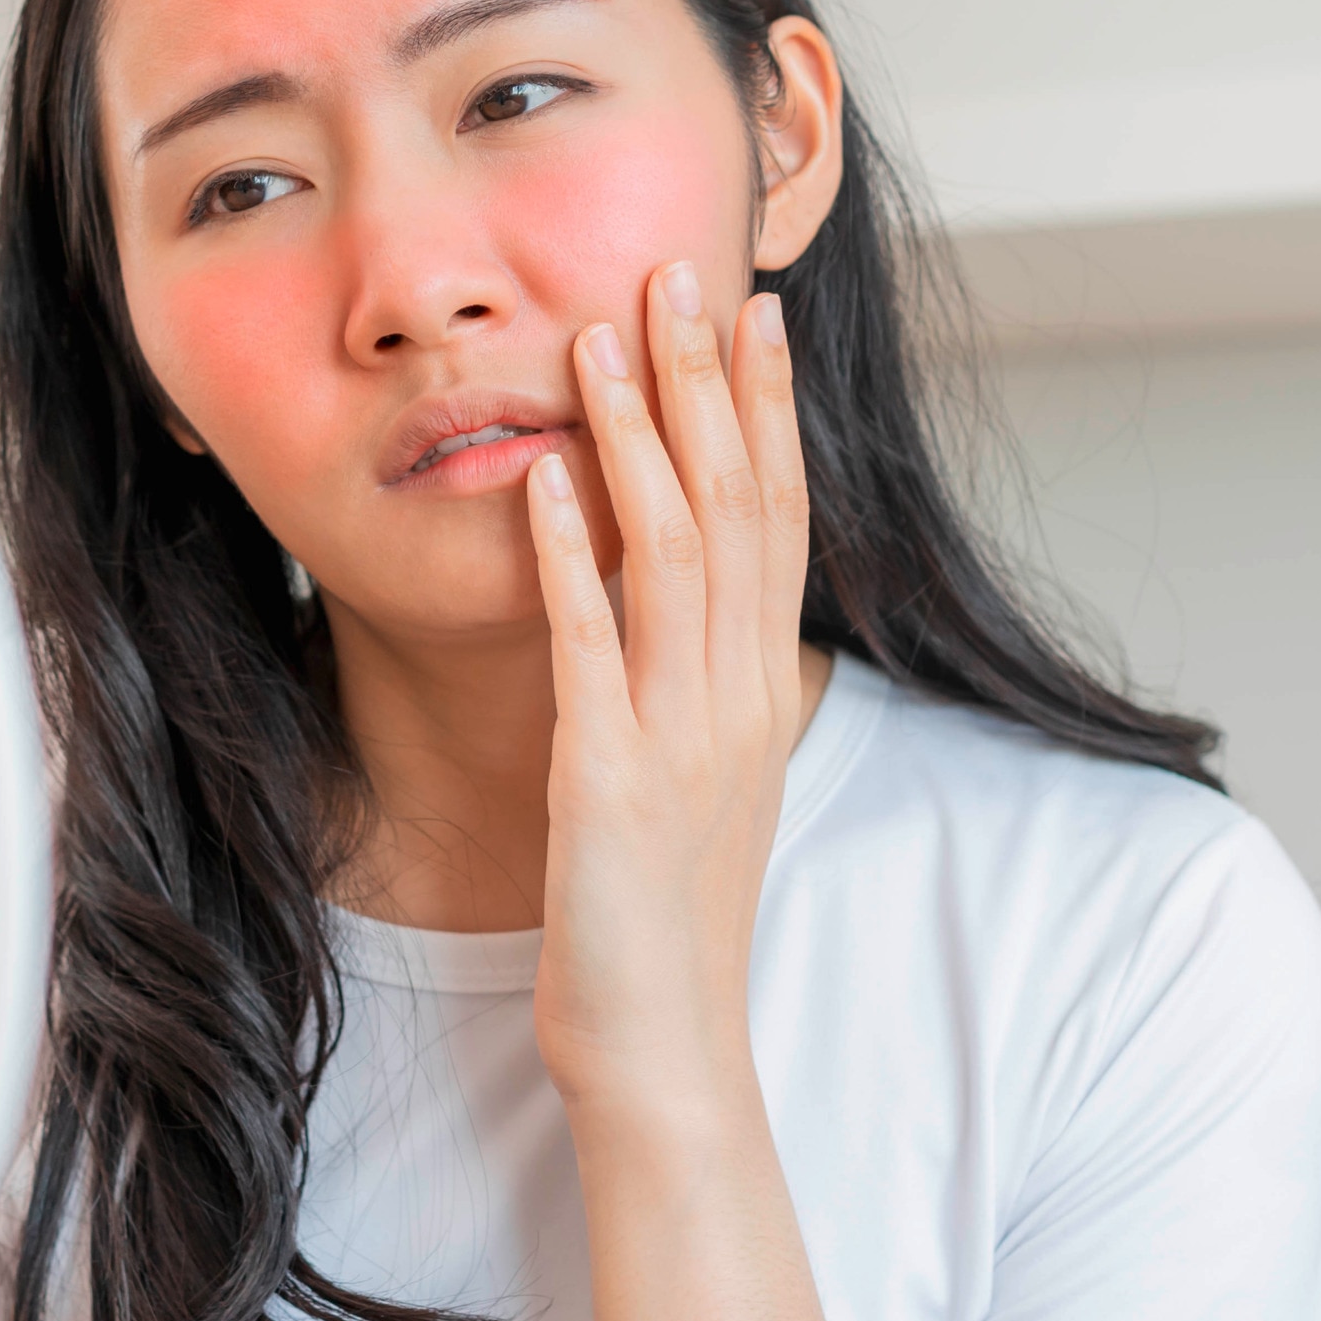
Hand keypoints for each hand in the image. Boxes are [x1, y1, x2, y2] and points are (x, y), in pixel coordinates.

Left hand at [523, 263, 809, 1114]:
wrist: (666, 1049)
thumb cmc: (669, 916)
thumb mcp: (702, 775)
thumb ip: (699, 681)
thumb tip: (685, 597)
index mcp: (761, 691)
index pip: (777, 517)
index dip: (764, 409)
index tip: (748, 309)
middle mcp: (737, 697)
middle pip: (736, 507)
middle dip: (707, 385)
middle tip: (680, 272)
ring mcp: (680, 736)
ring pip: (672, 553)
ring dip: (638, 438)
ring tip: (605, 339)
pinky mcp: (610, 782)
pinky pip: (590, 647)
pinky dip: (569, 555)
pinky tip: (543, 478)